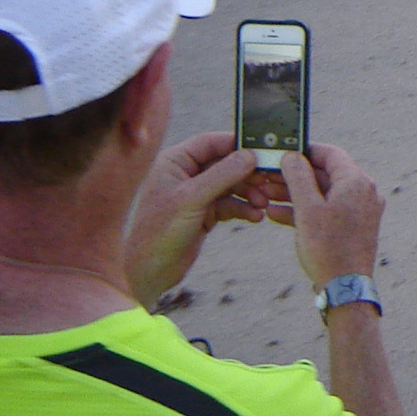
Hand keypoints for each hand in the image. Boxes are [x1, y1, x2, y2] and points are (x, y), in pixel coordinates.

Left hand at [124, 132, 265, 307]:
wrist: (150, 272)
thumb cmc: (159, 231)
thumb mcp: (192, 199)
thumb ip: (222, 175)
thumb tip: (249, 155)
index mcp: (175, 162)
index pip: (211, 143)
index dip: (236, 144)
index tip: (261, 149)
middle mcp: (186, 174)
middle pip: (226, 163)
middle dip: (247, 174)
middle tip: (267, 181)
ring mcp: (196, 194)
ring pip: (231, 185)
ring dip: (248, 193)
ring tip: (262, 204)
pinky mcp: (204, 213)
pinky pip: (230, 204)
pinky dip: (243, 208)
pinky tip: (255, 216)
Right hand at [278, 144, 383, 288]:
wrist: (345, 289)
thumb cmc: (328, 249)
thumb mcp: (307, 209)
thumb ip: (298, 177)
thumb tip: (292, 156)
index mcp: (357, 182)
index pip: (331, 154)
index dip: (306, 151)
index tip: (285, 151)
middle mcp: (363, 192)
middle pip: (325, 174)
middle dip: (294, 175)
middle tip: (269, 175)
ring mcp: (360, 211)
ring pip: (323, 194)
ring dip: (295, 193)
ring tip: (266, 194)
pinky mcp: (353, 227)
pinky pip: (327, 211)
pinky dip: (305, 210)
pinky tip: (276, 214)